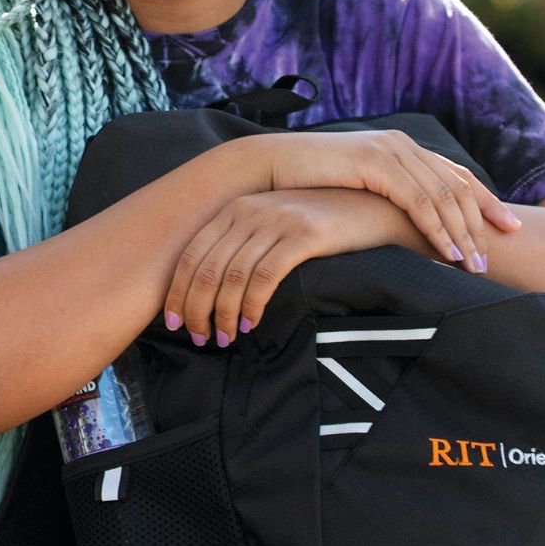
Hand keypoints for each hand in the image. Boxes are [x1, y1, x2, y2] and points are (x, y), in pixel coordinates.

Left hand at [163, 188, 413, 346]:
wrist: (371, 207)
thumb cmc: (319, 226)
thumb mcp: (272, 226)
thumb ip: (243, 246)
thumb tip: (209, 292)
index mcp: (234, 208)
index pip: (190, 254)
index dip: (177, 292)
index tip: (173, 322)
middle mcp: (249, 210)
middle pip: (206, 269)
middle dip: (195, 309)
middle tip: (199, 338)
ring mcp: (276, 221)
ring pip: (232, 277)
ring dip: (222, 314)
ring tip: (224, 338)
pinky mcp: (303, 235)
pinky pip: (266, 277)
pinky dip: (252, 304)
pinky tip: (251, 323)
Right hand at [248, 130, 522, 271]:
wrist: (267, 169)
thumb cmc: (306, 188)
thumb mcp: (355, 193)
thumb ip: (383, 201)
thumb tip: (404, 230)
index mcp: (401, 148)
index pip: (456, 176)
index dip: (486, 202)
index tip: (510, 229)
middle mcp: (403, 144)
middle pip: (459, 185)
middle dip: (483, 223)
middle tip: (496, 258)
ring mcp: (391, 150)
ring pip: (444, 195)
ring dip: (463, 234)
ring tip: (476, 266)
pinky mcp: (377, 163)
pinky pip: (419, 201)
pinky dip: (438, 230)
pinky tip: (448, 253)